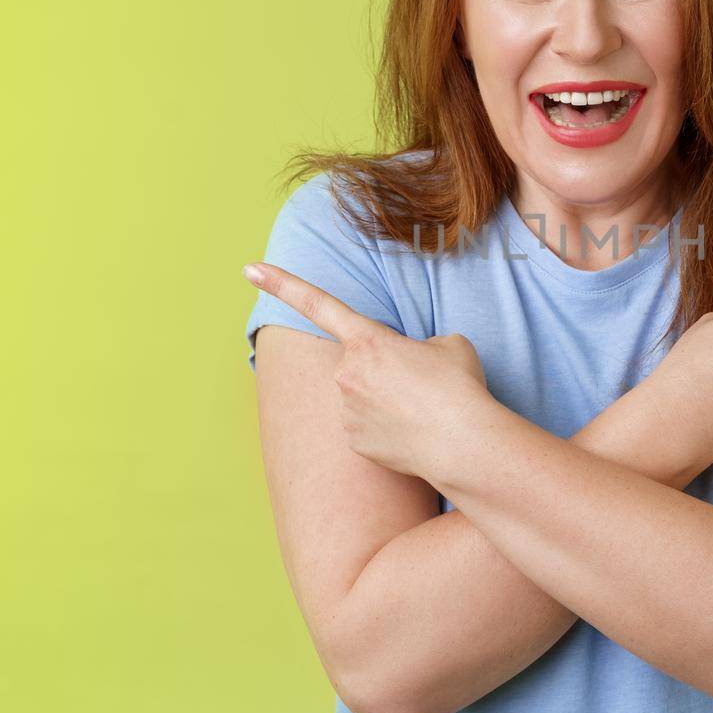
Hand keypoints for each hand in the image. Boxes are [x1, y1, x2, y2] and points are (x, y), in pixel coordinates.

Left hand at [243, 262, 493, 478]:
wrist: (463, 443)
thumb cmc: (458, 387)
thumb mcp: (447, 343)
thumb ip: (416, 346)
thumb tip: (407, 366)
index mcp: (367, 340)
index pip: (317, 303)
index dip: (281, 283)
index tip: (249, 269)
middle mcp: (345, 373)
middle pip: (358, 363)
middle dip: (383, 369)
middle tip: (421, 383)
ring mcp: (345, 411)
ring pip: (362, 397)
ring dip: (388, 400)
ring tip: (424, 410)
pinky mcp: (353, 442)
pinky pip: (365, 427)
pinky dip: (387, 429)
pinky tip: (413, 432)